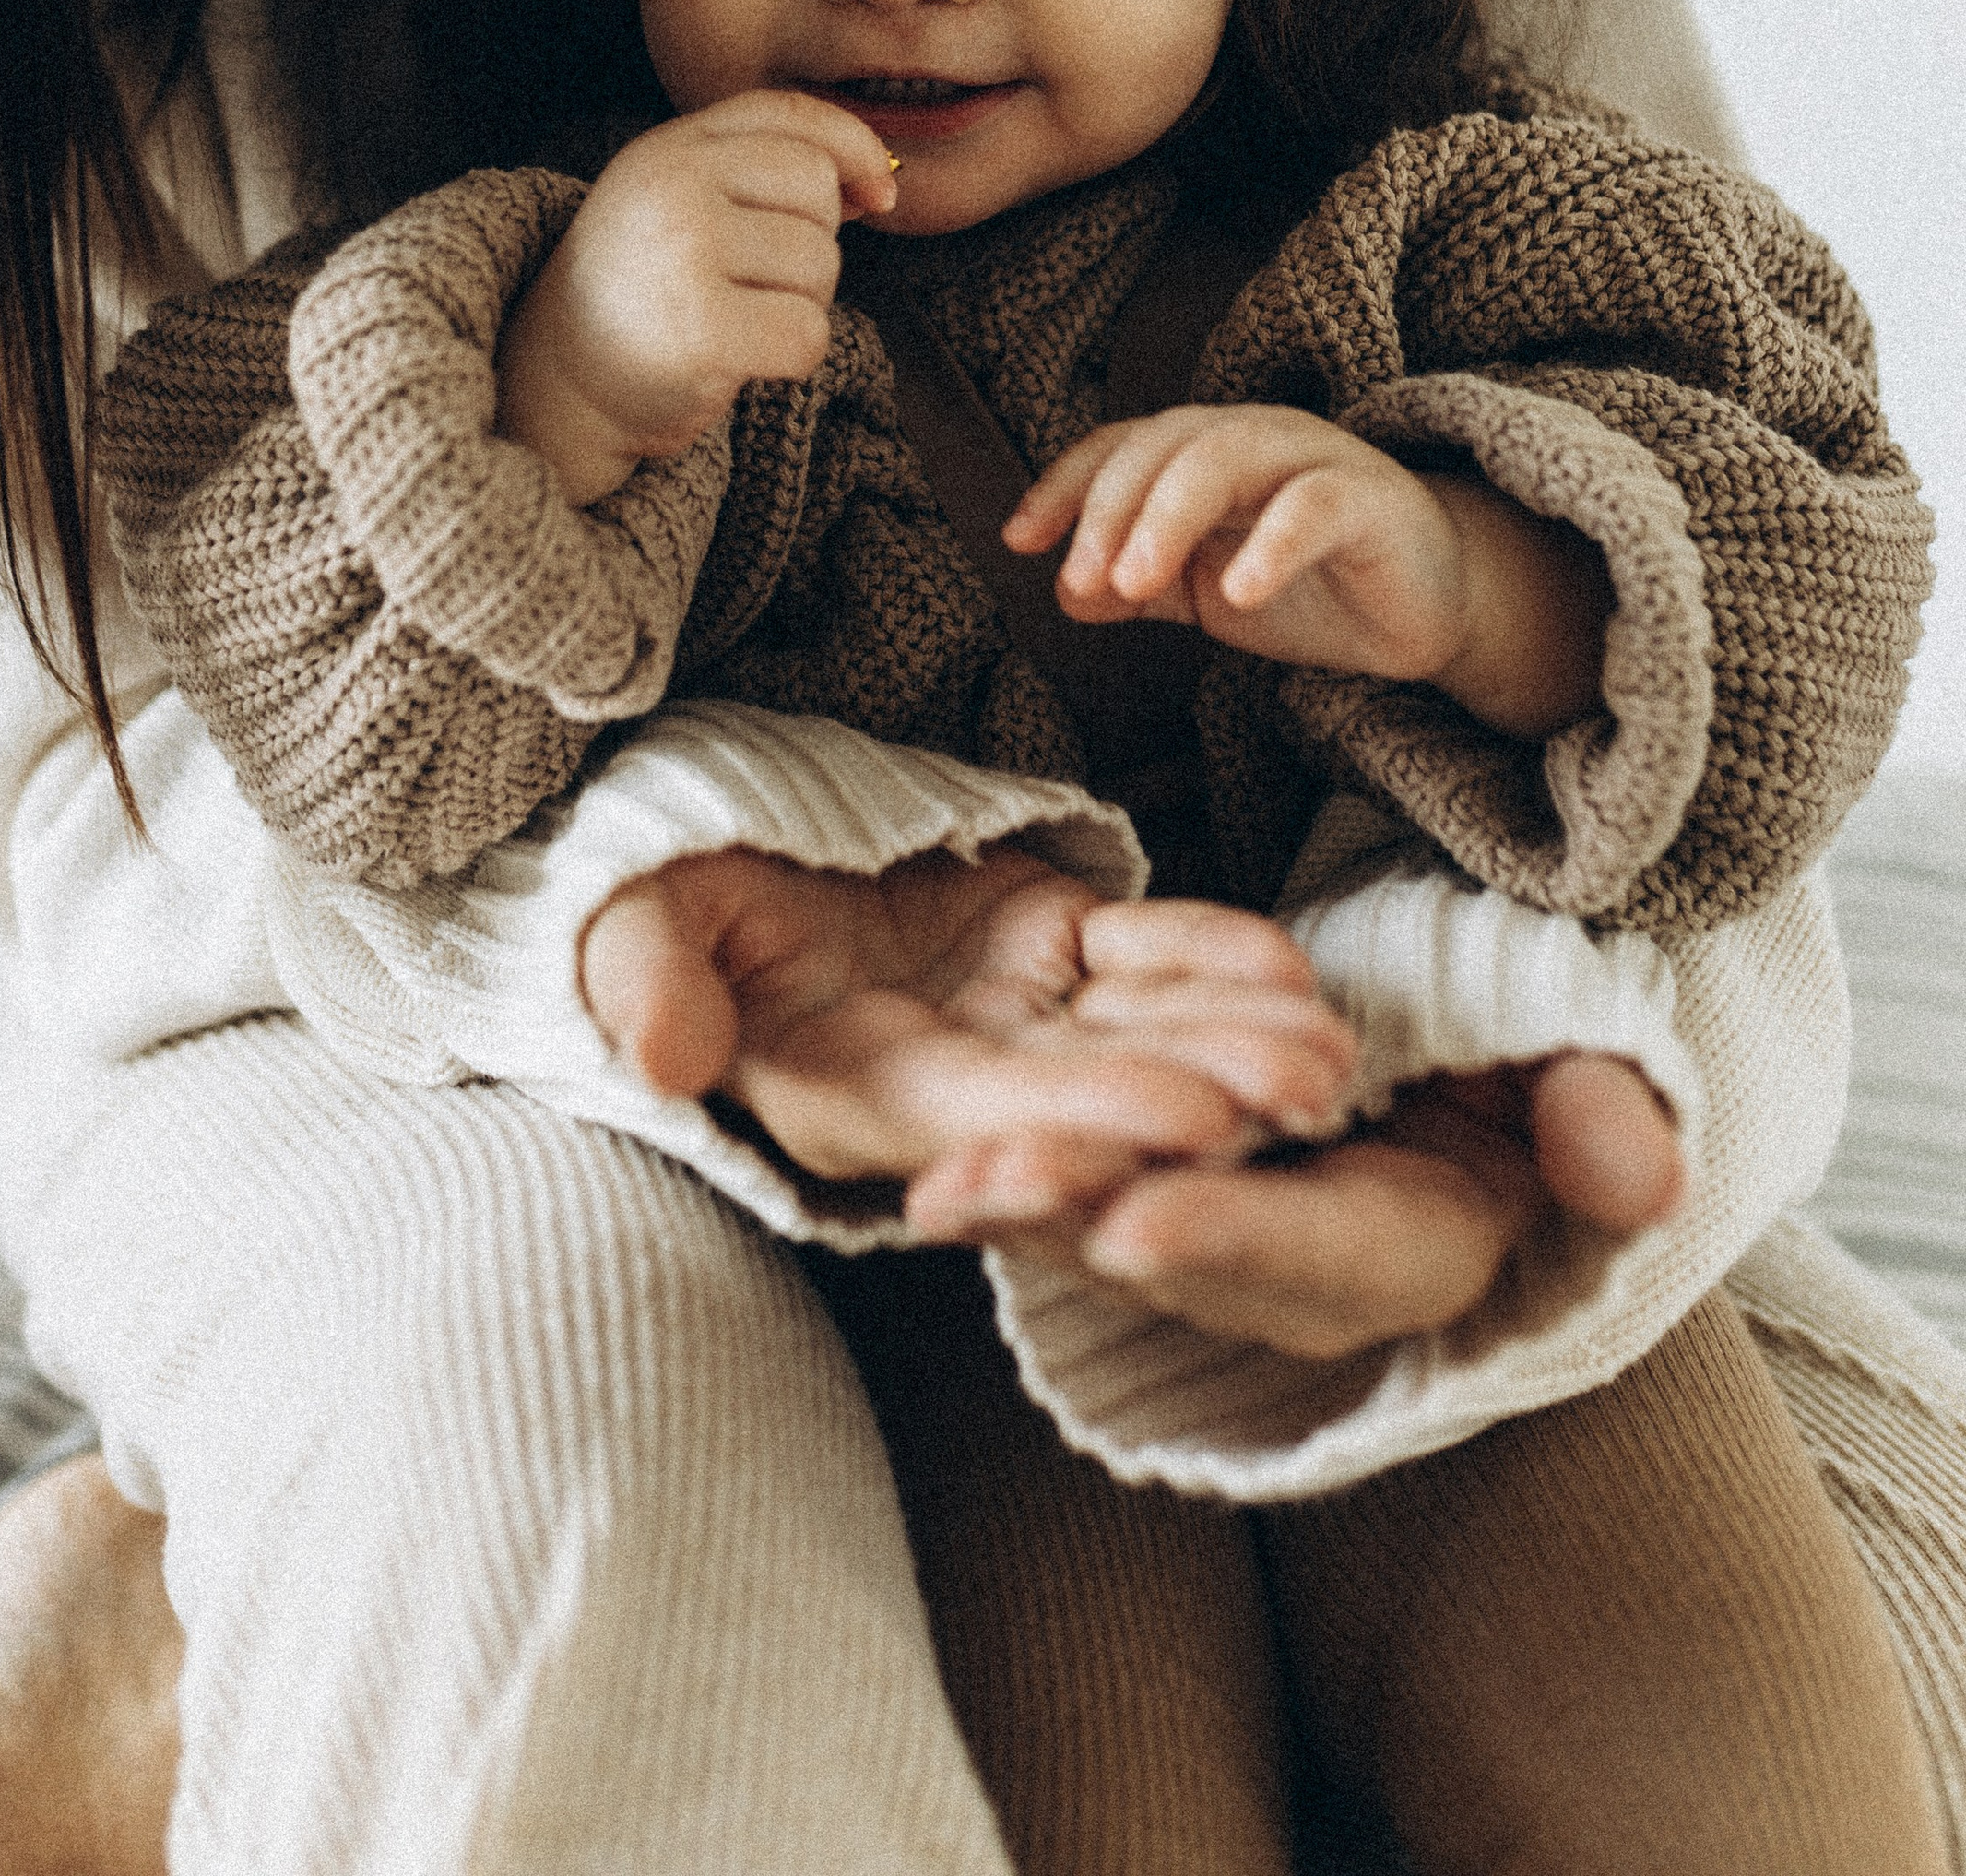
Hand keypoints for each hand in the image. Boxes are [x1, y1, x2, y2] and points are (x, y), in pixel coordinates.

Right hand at [496, 92, 896, 502]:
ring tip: (736, 321)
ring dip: (799, 306)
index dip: (852, 147)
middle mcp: (672, 186)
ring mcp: (683, 253)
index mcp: (669, 149)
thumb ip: (768, 181)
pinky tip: (741, 360)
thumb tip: (879, 182)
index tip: (879, 193)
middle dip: (813, 245)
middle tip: (754, 284)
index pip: (790, 114)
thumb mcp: (687, 208)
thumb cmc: (642, 297)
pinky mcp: (700, 330)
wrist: (559, 385)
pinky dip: (793, 358)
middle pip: (818, 191)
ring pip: (820, 266)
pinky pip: (807, 334)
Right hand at [580, 845, 1361, 1183]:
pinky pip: (1137, 956)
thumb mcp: (628, 925)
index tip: (1187, 1125)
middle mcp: (943, 1077)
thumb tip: (670, 1055)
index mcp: (847, 1089)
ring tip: (1336, 1058)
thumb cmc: (651, 891)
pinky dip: (1213, 961)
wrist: (704, 842)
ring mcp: (1001, 1012)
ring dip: (1234, 1047)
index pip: (978, 1116)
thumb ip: (650, 982)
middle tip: (1311, 1101)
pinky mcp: (1039, 940)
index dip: (1082, 1122)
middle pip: (1085, 1099)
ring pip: (1133, 1036)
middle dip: (1199, 1102)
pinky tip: (1295, 975)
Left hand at [906, 1050, 1687, 1361]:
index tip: (1144, 1224)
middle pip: (1192, 1263)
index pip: (1324, 1257)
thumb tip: (1632, 1171)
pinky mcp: (1165, 1202)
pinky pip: (1084, 1197)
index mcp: (1419, 1248)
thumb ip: (1607, 1120)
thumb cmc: (1541, 1061)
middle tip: (991, 1191)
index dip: (1237, 1240)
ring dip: (1027, 1215)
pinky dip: (1012, 1187)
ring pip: (1116, 1241)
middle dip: (1089, 1226)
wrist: (1482, 1068)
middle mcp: (1309, 1275)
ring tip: (937, 1186)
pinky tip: (930, 1172)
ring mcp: (1231, 1247)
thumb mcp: (1593, 1075)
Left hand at [1007, 406, 1609, 737]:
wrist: (1426, 608)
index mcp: (1207, 451)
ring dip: (1168, 518)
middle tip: (1082, 579)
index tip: (1020, 539)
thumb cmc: (1311, 585)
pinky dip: (1270, 543)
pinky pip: (1314, 506)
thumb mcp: (1206, 591)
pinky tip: (1238, 591)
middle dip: (1109, 509)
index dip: (1066, 485)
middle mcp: (1254, 438)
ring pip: (1226, 457)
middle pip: (1165, 445)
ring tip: (1134, 582)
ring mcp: (1315, 460)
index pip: (1122, 448)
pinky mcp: (1371, 499)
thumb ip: (1141, 586)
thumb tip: (1064, 593)